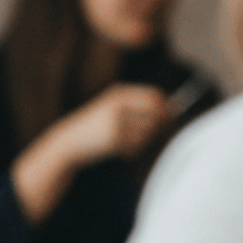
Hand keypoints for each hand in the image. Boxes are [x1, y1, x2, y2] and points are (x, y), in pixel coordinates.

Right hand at [58, 83, 173, 165]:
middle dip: (158, 126)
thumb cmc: (97, 127)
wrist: (70, 140)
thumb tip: (172, 111)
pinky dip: (132, 149)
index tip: (170, 118)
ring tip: (125, 142)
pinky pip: (137, 144)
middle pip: (156, 113)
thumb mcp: (115, 111)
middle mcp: (119, 103)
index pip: (154, 96)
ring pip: (148, 131)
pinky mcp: (113, 135)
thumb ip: (140, 108)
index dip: (166, 107)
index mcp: (119, 93)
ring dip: (142, 140)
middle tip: (148, 134)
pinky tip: (118, 148)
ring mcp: (116, 119)